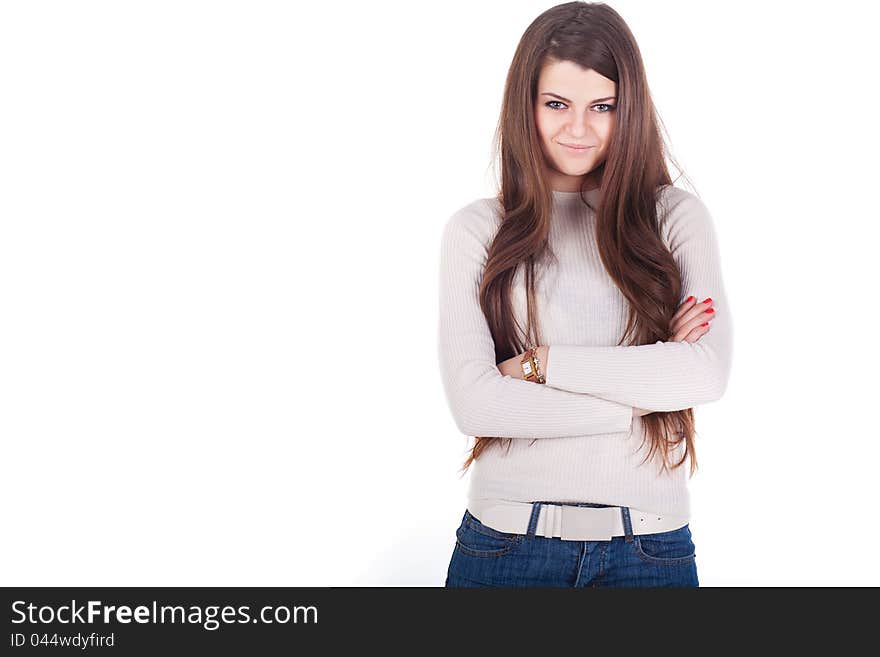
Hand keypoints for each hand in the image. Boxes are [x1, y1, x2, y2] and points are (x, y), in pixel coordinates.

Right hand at [634, 295, 715, 416]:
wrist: (634, 397)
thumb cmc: (649, 382)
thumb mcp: (657, 363)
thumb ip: (667, 351)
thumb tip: (676, 346)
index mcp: (659, 343)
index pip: (673, 321)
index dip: (683, 309)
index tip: (693, 298)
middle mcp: (661, 345)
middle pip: (679, 323)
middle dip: (694, 310)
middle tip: (709, 301)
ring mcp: (665, 352)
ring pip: (683, 330)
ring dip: (698, 318)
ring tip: (711, 310)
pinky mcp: (669, 359)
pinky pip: (683, 344)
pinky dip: (695, 334)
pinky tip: (706, 327)